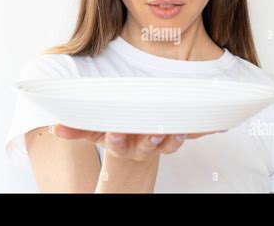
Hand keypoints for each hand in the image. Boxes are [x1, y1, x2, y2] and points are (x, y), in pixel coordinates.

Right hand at [49, 124, 227, 161]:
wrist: (140, 148)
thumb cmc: (117, 134)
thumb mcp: (96, 132)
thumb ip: (78, 129)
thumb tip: (56, 128)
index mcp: (121, 144)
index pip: (116, 143)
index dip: (116, 140)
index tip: (115, 134)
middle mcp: (142, 146)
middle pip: (146, 146)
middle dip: (150, 141)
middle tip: (155, 133)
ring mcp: (161, 142)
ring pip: (169, 143)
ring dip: (175, 138)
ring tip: (180, 131)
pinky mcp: (176, 135)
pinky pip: (189, 134)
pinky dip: (201, 130)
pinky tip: (217, 124)